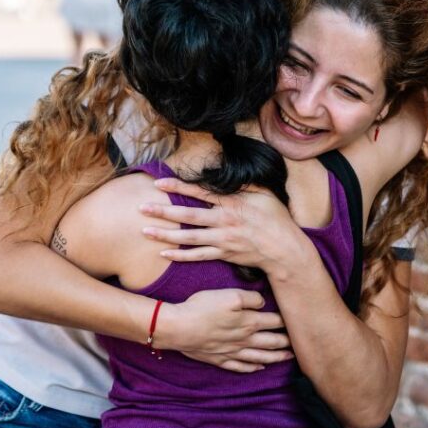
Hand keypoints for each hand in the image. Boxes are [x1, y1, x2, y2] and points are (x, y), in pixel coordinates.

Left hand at [139, 178, 308, 273]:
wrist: (284, 250)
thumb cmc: (275, 218)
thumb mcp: (263, 194)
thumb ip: (244, 184)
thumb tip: (228, 172)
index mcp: (233, 203)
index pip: (200, 193)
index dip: (178, 188)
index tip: (159, 183)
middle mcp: (225, 221)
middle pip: (188, 216)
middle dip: (163, 212)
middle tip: (142, 208)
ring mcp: (223, 240)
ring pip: (189, 237)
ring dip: (165, 234)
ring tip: (145, 231)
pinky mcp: (224, 254)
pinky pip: (198, 256)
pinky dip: (180, 255)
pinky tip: (164, 252)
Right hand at [156, 288, 293, 372]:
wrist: (179, 327)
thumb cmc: (203, 307)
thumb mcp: (230, 294)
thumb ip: (250, 298)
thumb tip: (263, 302)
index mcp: (249, 321)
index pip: (274, 321)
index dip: (287, 321)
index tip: (299, 321)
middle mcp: (244, 339)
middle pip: (271, 342)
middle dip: (287, 342)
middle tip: (300, 343)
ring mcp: (232, 352)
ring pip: (260, 356)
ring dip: (276, 357)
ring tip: (288, 357)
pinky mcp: (219, 359)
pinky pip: (241, 366)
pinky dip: (252, 367)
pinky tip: (259, 367)